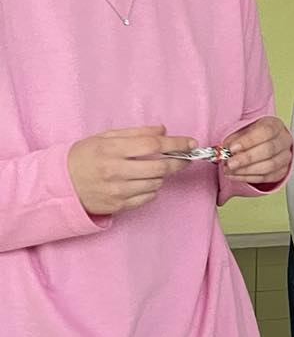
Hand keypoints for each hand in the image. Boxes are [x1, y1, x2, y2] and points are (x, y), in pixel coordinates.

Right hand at [68, 126, 197, 215]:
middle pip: (160, 167)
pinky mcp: (118, 206)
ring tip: (152, 169)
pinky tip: (142, 182)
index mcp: (111, 149)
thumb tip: (163, 130)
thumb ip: (135, 133)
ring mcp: (117, 191)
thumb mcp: (105, 137)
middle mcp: (115, 171)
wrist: (60, 185)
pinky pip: (148, 197)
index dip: (176, 143)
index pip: (153, 145)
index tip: (190, 143)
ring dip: (161, 176)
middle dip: (178, 162)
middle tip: (185, 158)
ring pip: (156, 183)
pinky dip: (151, 189)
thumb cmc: (84, 157)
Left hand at [222, 116, 291, 183]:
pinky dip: (248, 178)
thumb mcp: (243, 130)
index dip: (248, 141)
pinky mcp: (281, 171)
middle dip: (246, 158)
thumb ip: (235, 138)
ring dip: (246, 170)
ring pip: (269, 166)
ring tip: (230, 170)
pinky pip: (266, 178)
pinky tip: (235, 175)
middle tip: (230, 163)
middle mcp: (284, 141)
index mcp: (275, 126)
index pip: (265, 132)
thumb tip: (225, 149)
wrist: (265, 143)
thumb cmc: (253, 135)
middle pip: (269, 150)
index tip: (232, 148)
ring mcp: (284, 157)